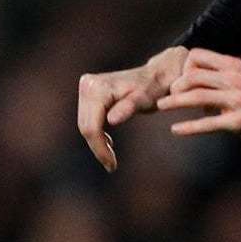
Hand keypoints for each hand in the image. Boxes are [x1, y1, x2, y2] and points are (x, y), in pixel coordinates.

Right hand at [76, 44, 191, 170]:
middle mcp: (87, 85)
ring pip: (84, 124)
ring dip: (96, 142)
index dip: (99, 148)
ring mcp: (85, 87)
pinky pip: (87, 119)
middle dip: (97, 147)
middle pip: (85, 126)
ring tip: (111, 157)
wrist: (156, 75)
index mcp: (97, 88)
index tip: (111, 165)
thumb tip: (111, 120)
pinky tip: (108, 141)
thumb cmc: (154, 89)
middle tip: (111, 165)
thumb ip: (128, 108)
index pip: (91, 126)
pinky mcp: (88, 92)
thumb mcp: (144, 100)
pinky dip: (96, 133)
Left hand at [156, 48, 240, 150]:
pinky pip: (208, 124)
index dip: (183, 67)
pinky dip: (189, 127)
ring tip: (161, 106)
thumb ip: (218, 76)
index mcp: (234, 66)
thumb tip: (187, 79)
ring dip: (175, 102)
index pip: (198, 56)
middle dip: (176, 86)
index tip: (178, 80)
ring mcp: (239, 100)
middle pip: (194, 76)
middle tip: (166, 96)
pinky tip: (176, 130)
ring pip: (198, 97)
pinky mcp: (239, 122)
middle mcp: (236, 79)